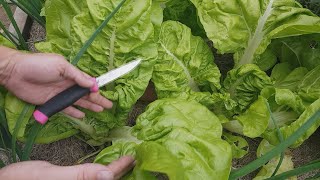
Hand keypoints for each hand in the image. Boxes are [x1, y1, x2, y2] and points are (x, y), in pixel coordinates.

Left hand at [0, 47, 111, 117]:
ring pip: (78, 102)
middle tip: (109, 105)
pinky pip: (66, 109)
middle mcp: (67, 85)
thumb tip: (93, 84)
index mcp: (71, 74)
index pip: (88, 83)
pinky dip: (74, 112)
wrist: (16, 73)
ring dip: (90, 106)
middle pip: (86, 94)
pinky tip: (82, 115)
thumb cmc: (39, 65)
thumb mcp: (61, 66)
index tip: (107, 93)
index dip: (97, 88)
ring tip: (101, 110)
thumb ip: (77, 76)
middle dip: (98, 99)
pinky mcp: (51, 103)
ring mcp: (60, 94)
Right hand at [0, 156, 134, 179]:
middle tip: (132, 158)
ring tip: (122, 162)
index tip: (132, 157)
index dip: (120, 168)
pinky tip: (102, 166)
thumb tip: (108, 175)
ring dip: (112, 171)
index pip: (106, 178)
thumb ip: (82, 176)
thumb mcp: (53, 176)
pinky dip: (99, 170)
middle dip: (120, 171)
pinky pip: (89, 177)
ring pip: (98, 179)